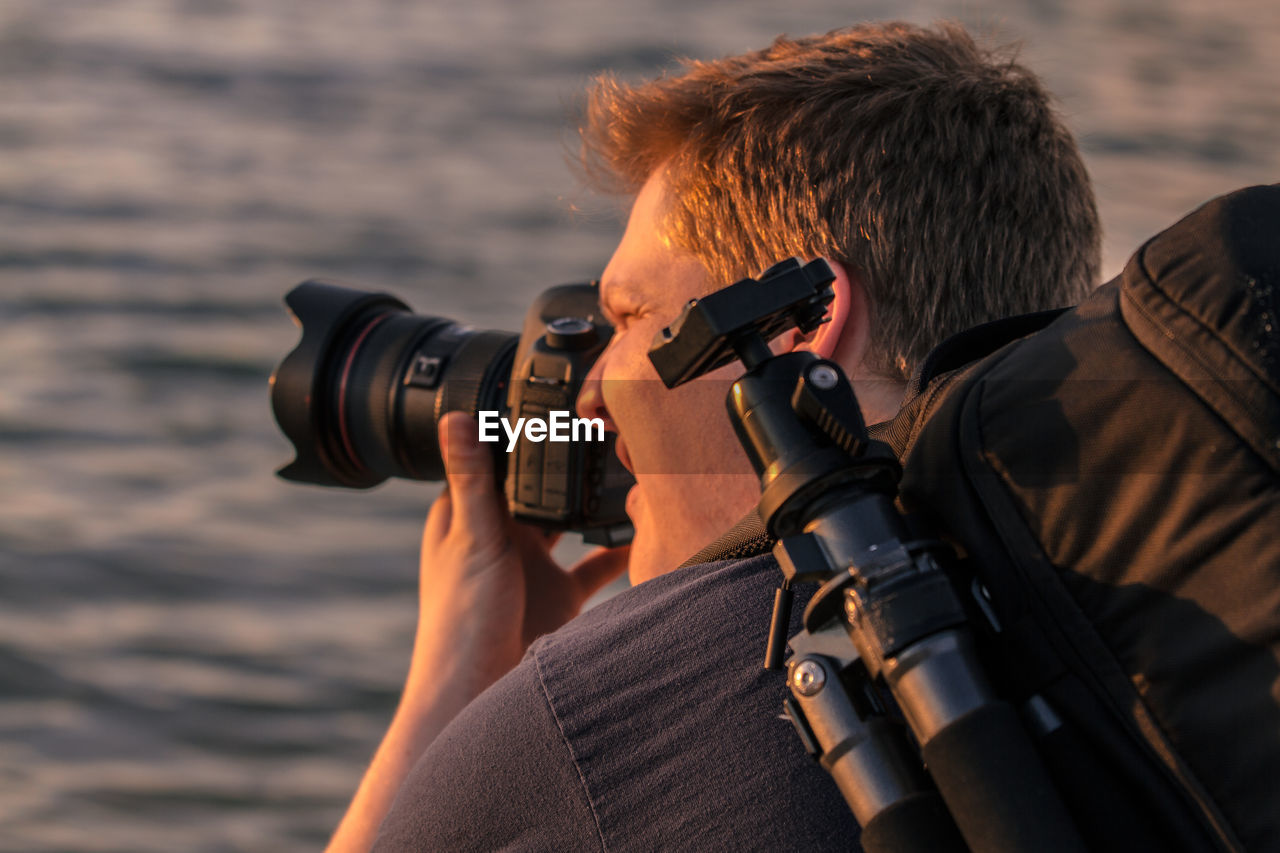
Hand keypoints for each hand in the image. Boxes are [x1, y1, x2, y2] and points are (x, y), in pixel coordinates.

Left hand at [324, 412, 628, 852]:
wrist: (478, 694)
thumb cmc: (461, 620)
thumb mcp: (474, 537)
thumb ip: (474, 477)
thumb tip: (453, 415)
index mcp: (467, 516)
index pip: (491, 460)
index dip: (513, 430)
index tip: (545, 396)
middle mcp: (499, 536)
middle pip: (534, 488)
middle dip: (562, 462)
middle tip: (602, 424)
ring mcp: (531, 567)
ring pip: (566, 522)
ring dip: (591, 503)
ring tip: (627, 467)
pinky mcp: (558, 597)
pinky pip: (594, 566)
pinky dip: (617, 550)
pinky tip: (643, 530)